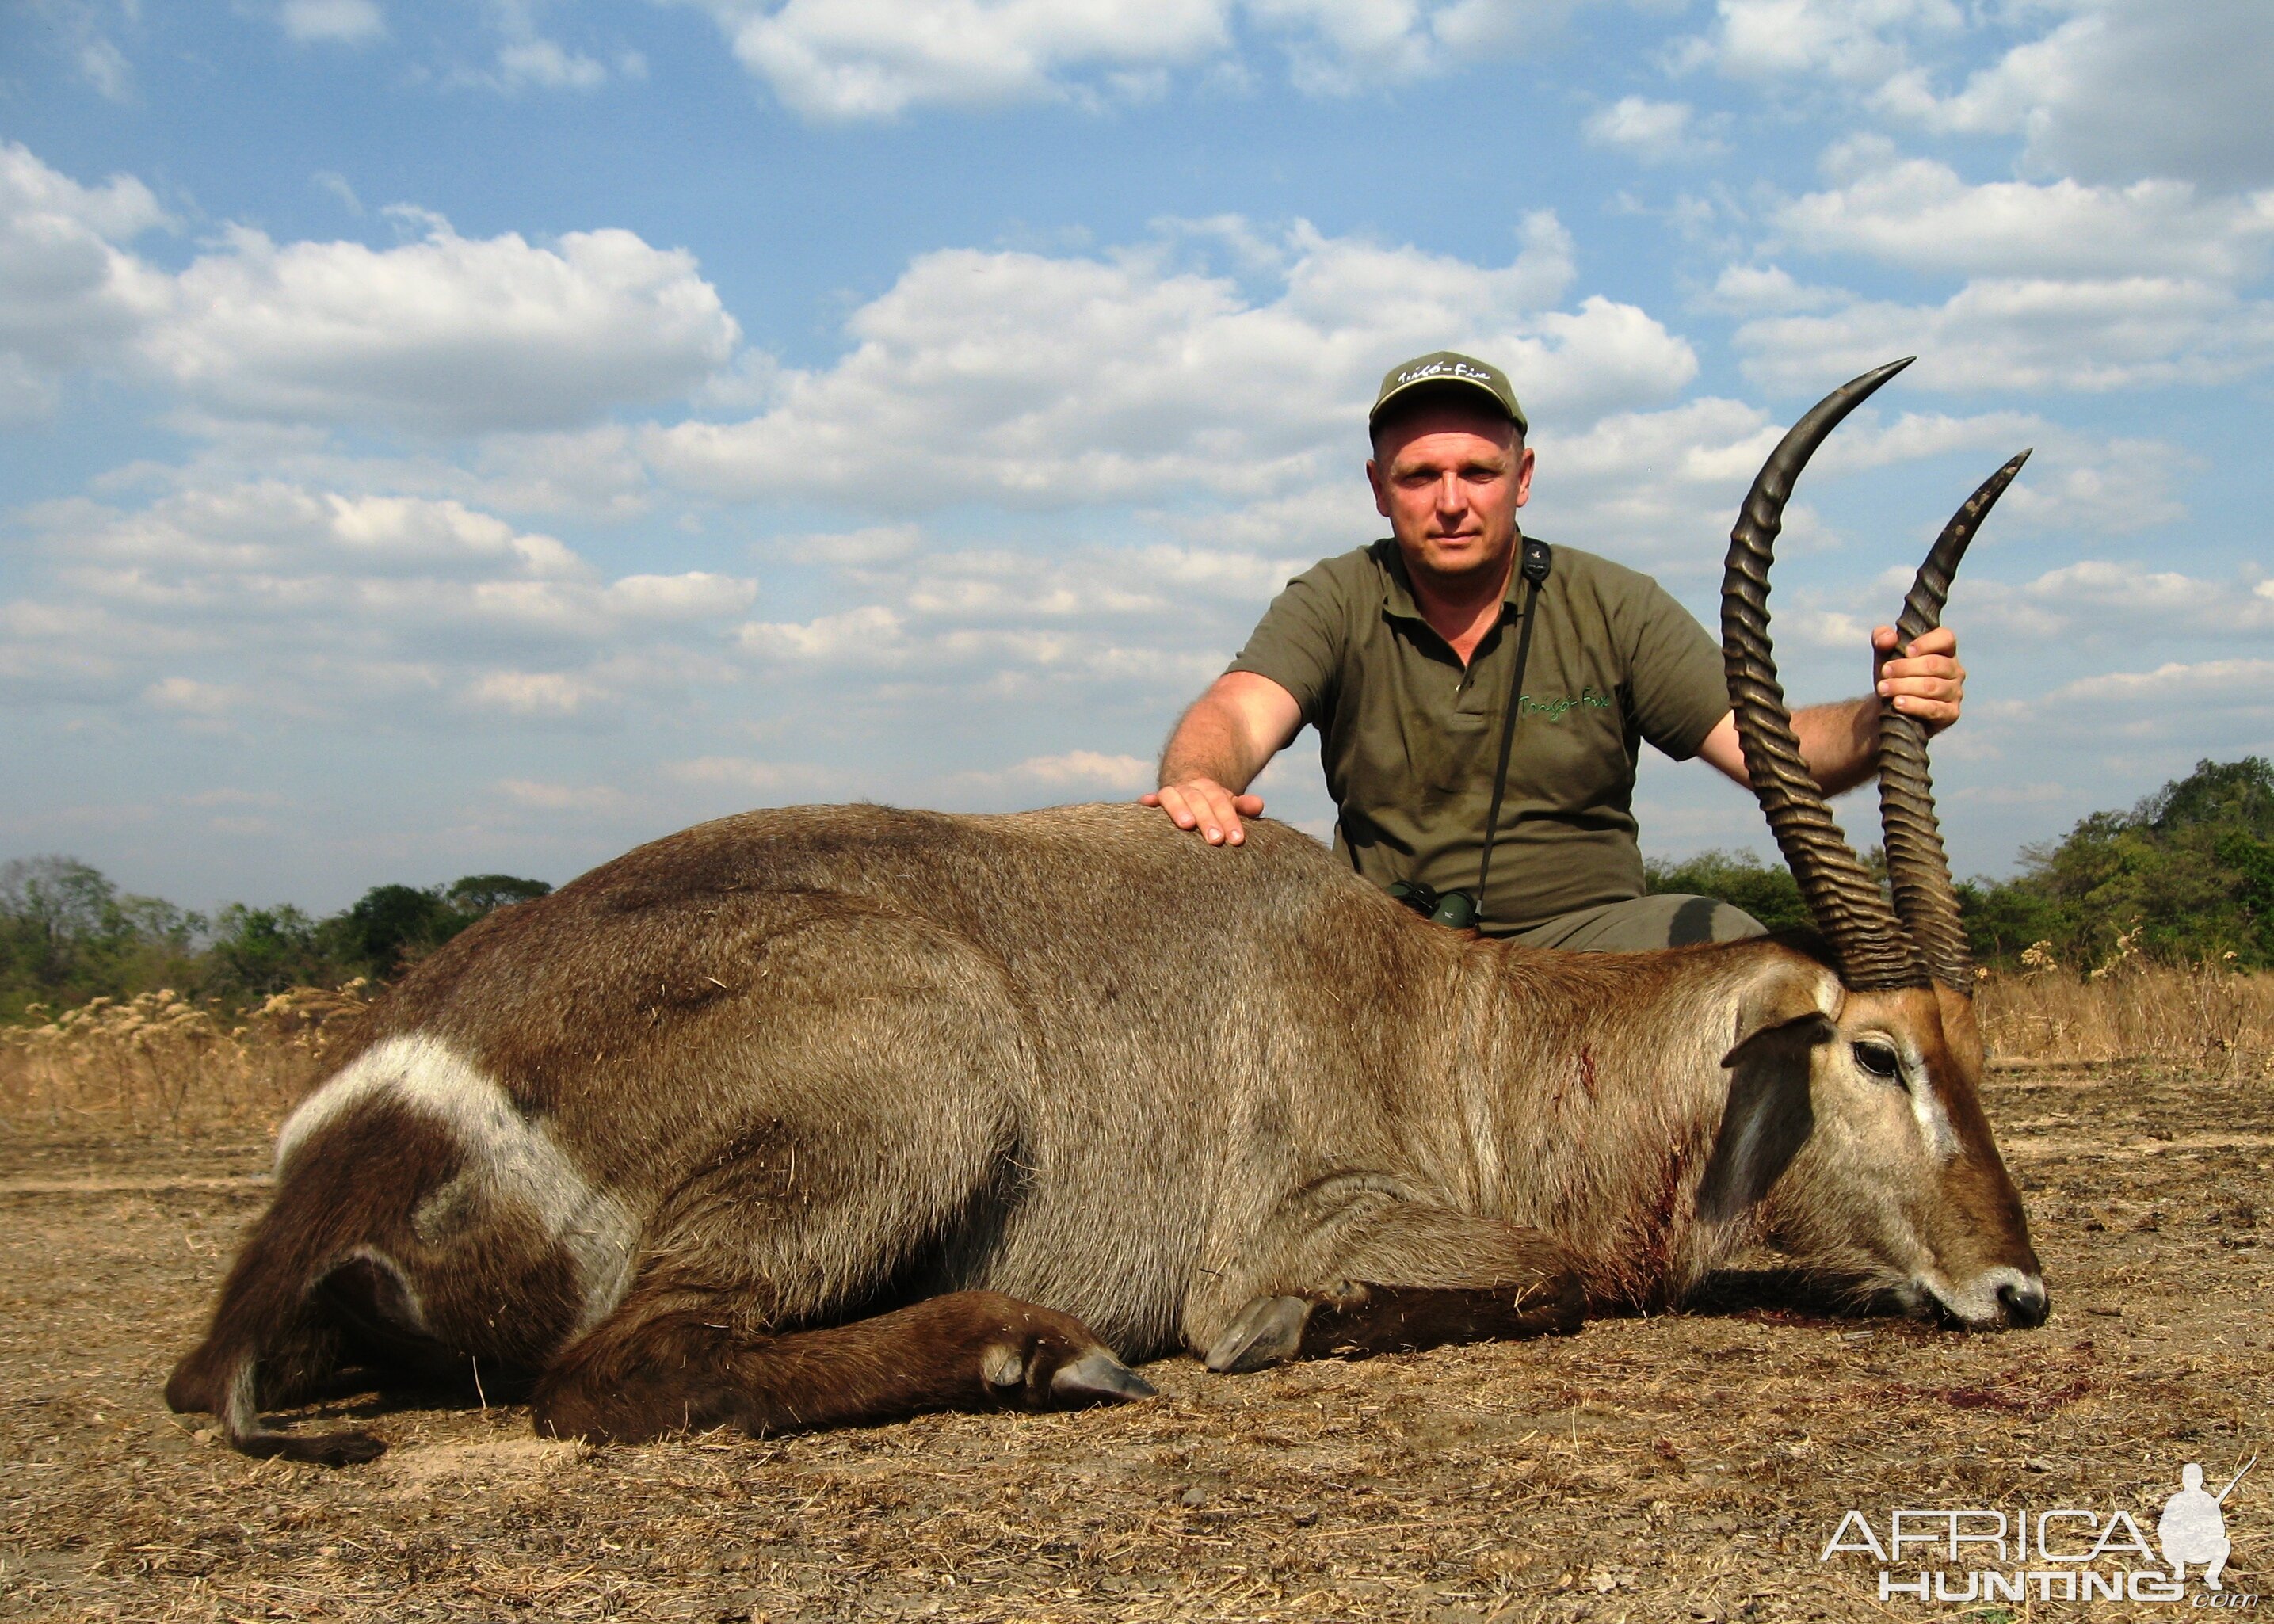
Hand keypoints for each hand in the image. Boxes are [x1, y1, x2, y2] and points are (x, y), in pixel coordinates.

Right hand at [1141, 779, 1264, 845]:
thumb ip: (1244, 806)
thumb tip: (1258, 805)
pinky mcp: (1155, 801)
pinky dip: (1148, 799)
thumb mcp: (1230, 805)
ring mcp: (1172, 794)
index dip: (1229, 819)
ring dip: (1179, 809)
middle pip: (1199, 800)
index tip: (1237, 839)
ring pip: (1173, 796)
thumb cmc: (1213, 808)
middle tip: (1216, 840)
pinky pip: (1152, 799)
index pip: (1221, 803)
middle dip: (1208, 819)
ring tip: (1187, 825)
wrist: (1189, 789)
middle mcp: (1190, 789)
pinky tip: (1145, 802)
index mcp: (1211, 789)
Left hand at [1873, 624, 1964, 733]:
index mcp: (1944, 650)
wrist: (1888, 708)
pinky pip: (1934, 708)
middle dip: (1905, 668)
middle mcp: (1955, 670)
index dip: (1926, 643)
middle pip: (1934, 664)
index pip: (1946, 638)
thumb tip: (1888, 637)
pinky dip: (1913, 705)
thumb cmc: (1893, 676)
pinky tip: (1897, 703)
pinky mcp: (1951, 713)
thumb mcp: (1884, 655)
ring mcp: (1954, 692)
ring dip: (1903, 686)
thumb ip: (1882, 639)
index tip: (1906, 651)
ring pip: (1931, 686)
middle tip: (1885, 672)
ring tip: (1883, 689)